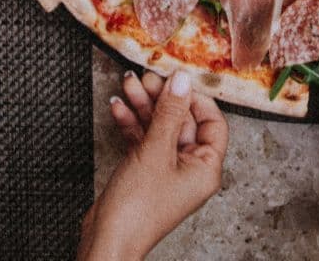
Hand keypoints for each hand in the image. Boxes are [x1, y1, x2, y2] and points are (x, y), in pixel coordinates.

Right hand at [79, 70, 227, 260]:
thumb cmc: (137, 210)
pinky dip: (131, 124)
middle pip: (182, 122)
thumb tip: (182, 80)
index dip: (195, 99)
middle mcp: (190, 169)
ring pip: (159, 128)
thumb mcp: (156, 151)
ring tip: (127, 85)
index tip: (176, 81)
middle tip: (145, 78)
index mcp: (206, 168)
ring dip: (143, 106)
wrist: (106, 241)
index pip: (212, 123)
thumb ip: (169, 113)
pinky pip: (143, 140)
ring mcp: (166, 171)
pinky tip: (118, 108)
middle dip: (162, 98)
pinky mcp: (144, 172)